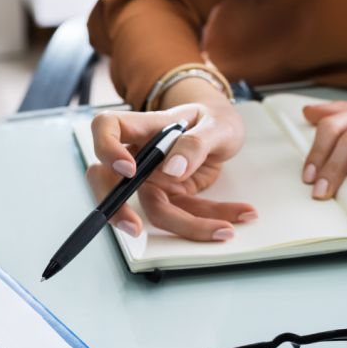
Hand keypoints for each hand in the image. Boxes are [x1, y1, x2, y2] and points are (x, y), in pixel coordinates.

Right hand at [87, 78, 255, 241]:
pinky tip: (240, 214)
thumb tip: (173, 169)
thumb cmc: (214, 118)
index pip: (106, 127)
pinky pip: (185, 216)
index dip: (107, 149)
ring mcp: (153, 180)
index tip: (128, 170)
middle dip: (118, 210)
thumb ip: (196, 142)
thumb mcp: (217, 123)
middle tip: (134, 229)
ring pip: (154, 211)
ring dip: (189, 226)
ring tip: (226, 229)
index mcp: (144, 128)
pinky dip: (211, 222)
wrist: (224, 130)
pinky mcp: (170, 197)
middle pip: (109, 183)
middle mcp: (141, 156)